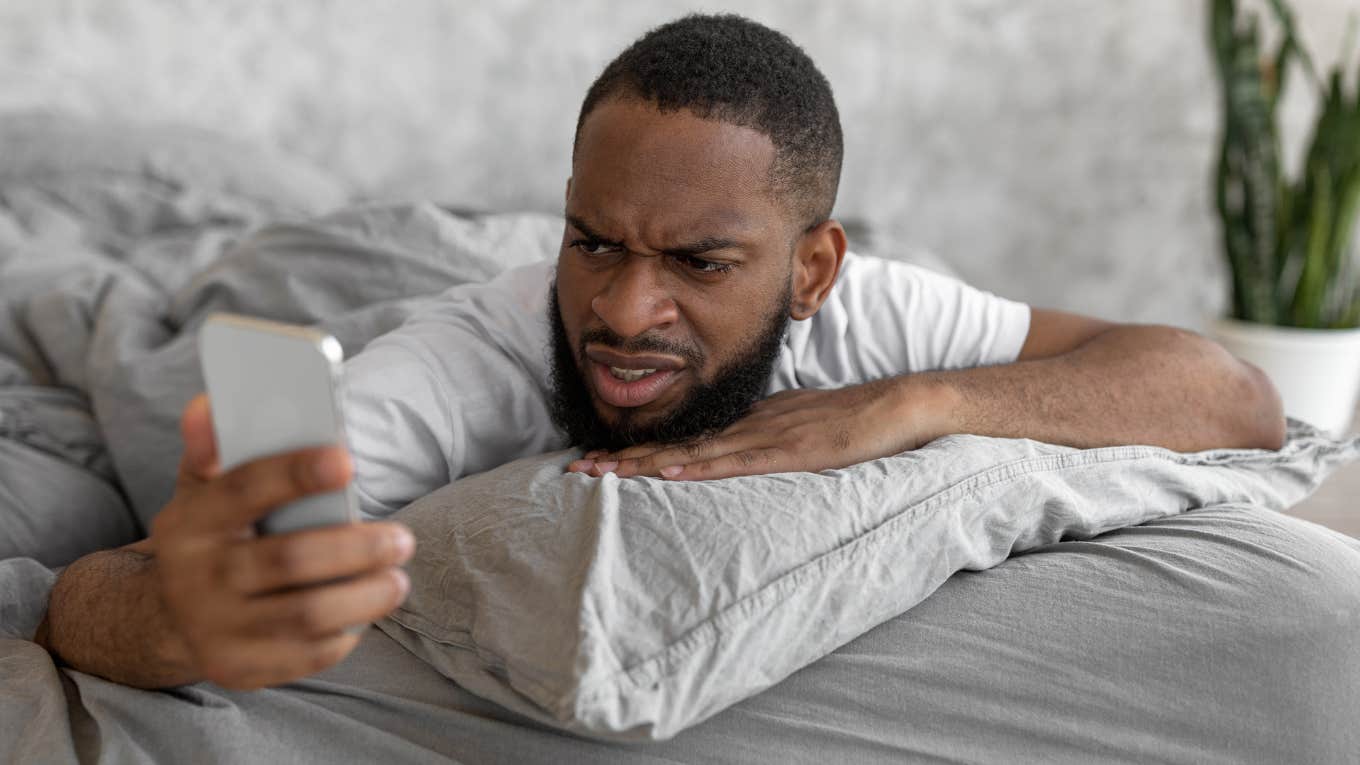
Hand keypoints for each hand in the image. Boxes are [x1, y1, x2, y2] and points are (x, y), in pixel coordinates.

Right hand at [148, 394, 414, 689]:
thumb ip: (212, 447)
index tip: (347, 460)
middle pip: (288, 559)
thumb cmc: (210, 536)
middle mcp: (197, 577)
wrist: (163, 616)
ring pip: (306, 615)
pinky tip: (366, 611)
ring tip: (398, 580)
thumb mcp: (200, 489)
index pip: (244, 489)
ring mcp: (216, 628)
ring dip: (365, 597)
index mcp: (192, 522)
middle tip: (402, 539)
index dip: (296, 472)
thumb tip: (210, 405)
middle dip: (355, 549)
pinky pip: (306, 655)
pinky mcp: (238, 668)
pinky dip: (347, 633)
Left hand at [566, 377, 950, 480]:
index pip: (684, 441)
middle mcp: (749, 426)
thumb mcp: (801, 430)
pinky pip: (738, 462)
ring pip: (696, 454)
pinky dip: (699, 469)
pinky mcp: (792, 451)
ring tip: (602, 473)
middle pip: (676, 446)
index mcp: (750, 422)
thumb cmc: (857, 421)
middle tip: (576, 469)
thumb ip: (767, 443)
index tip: (598, 461)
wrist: (902, 404)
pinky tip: (668, 474)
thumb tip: (734, 461)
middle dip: (625, 458)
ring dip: (645, 465)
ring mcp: (769, 436)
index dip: (638, 451)